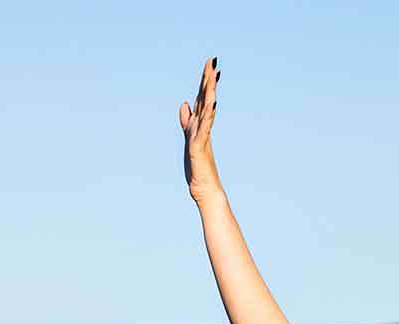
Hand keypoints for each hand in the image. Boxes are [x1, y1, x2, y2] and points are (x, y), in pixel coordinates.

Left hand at [179, 57, 221, 205]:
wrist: (204, 188)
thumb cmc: (197, 166)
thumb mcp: (188, 137)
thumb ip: (187, 120)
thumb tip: (184, 103)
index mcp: (200, 124)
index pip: (203, 98)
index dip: (205, 81)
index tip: (210, 64)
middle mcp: (203, 127)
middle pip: (206, 99)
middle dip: (208, 80)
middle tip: (212, 60)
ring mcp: (203, 136)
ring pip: (207, 110)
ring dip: (210, 92)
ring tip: (213, 75)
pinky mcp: (200, 146)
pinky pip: (205, 128)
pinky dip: (208, 115)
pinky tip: (212, 103)